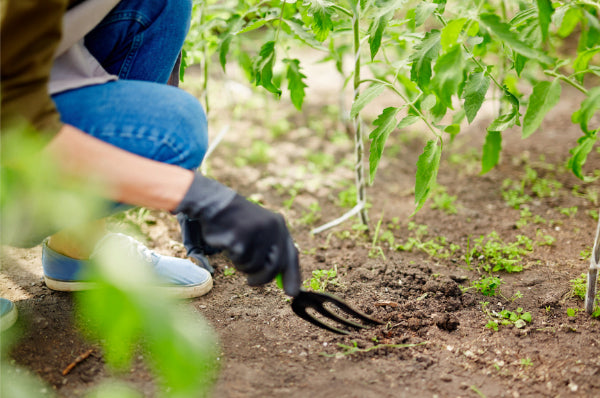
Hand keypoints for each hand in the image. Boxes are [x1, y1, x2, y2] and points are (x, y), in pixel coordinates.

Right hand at [175, 174, 300, 295]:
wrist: (216, 204)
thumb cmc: (237, 222)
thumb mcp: (259, 231)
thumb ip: (271, 251)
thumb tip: (279, 278)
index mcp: (279, 225)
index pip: (292, 255)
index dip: (293, 276)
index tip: (292, 293)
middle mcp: (272, 228)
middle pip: (274, 267)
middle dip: (261, 279)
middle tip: (250, 283)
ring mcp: (257, 233)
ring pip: (254, 266)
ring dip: (242, 265)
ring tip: (235, 248)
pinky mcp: (240, 238)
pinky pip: (240, 260)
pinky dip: (232, 257)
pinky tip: (227, 243)